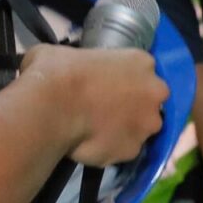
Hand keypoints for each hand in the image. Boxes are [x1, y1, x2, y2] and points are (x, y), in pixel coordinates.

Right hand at [20, 47, 166, 167]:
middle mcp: (154, 92)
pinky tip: (88, 145)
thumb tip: (63, 70)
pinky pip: (122, 149)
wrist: (49, 108)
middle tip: (103, 109)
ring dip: (123, 129)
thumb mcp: (61, 53)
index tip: (103, 84)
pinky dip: (109, 148)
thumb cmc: (55, 71)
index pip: (140, 69)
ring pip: (139, 128)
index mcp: (140, 61)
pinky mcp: (133, 150)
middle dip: (131, 105)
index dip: (122, 78)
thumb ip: (76, 61)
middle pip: (149, 100)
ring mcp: (146, 124)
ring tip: (93, 131)